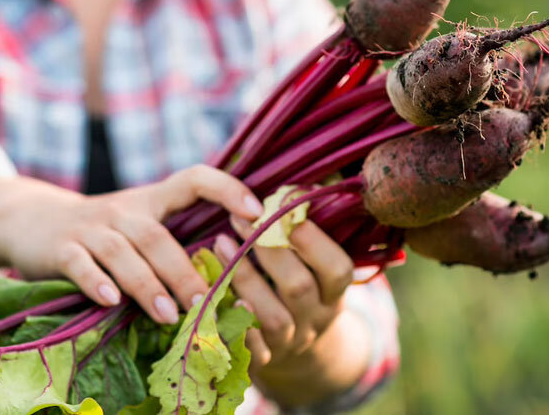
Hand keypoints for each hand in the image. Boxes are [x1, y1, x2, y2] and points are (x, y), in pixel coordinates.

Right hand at [0, 167, 263, 324]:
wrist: (32, 220)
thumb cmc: (104, 232)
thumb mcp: (139, 224)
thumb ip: (176, 242)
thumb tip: (237, 279)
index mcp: (152, 200)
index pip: (194, 179)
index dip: (227, 188)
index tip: (256, 212)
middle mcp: (124, 210)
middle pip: (158, 235)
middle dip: (184, 270)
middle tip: (207, 302)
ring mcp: (91, 228)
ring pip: (123, 252)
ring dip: (147, 284)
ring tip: (169, 315)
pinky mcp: (61, 248)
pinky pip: (80, 263)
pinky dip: (95, 281)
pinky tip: (109, 301)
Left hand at [214, 216, 355, 369]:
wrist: (298, 355)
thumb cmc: (299, 289)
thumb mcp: (314, 267)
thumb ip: (304, 233)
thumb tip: (293, 187)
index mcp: (333, 293)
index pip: (337, 269)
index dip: (313, 240)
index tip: (283, 208)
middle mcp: (316, 320)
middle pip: (299, 288)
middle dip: (269, 250)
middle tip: (240, 218)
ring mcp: (290, 344)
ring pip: (273, 318)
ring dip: (244, 278)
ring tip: (219, 243)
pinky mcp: (262, 362)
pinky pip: (246, 347)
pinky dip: (230, 321)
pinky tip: (210, 292)